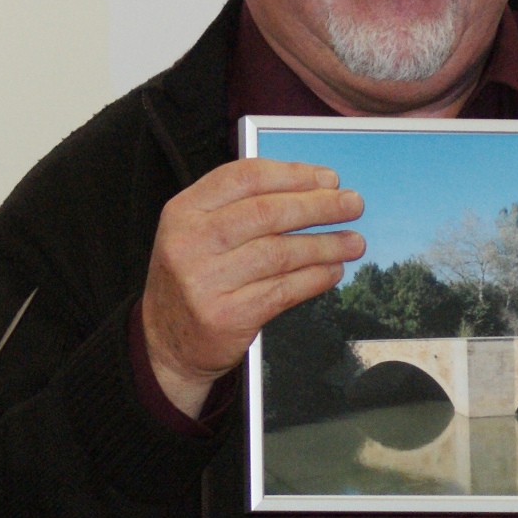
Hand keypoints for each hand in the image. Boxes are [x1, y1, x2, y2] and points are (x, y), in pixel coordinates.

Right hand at [143, 158, 365, 417]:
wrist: (164, 343)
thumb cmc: (192, 279)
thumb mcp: (197, 233)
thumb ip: (239, 207)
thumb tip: (311, 190)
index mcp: (183, 211)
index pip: (244, 178)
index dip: (293, 175)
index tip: (327, 179)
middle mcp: (190, 242)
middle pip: (266, 213)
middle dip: (318, 206)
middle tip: (351, 204)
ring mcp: (206, 281)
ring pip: (279, 253)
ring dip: (324, 245)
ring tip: (352, 241)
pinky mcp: (226, 316)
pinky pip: (283, 291)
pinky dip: (314, 279)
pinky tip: (332, 271)